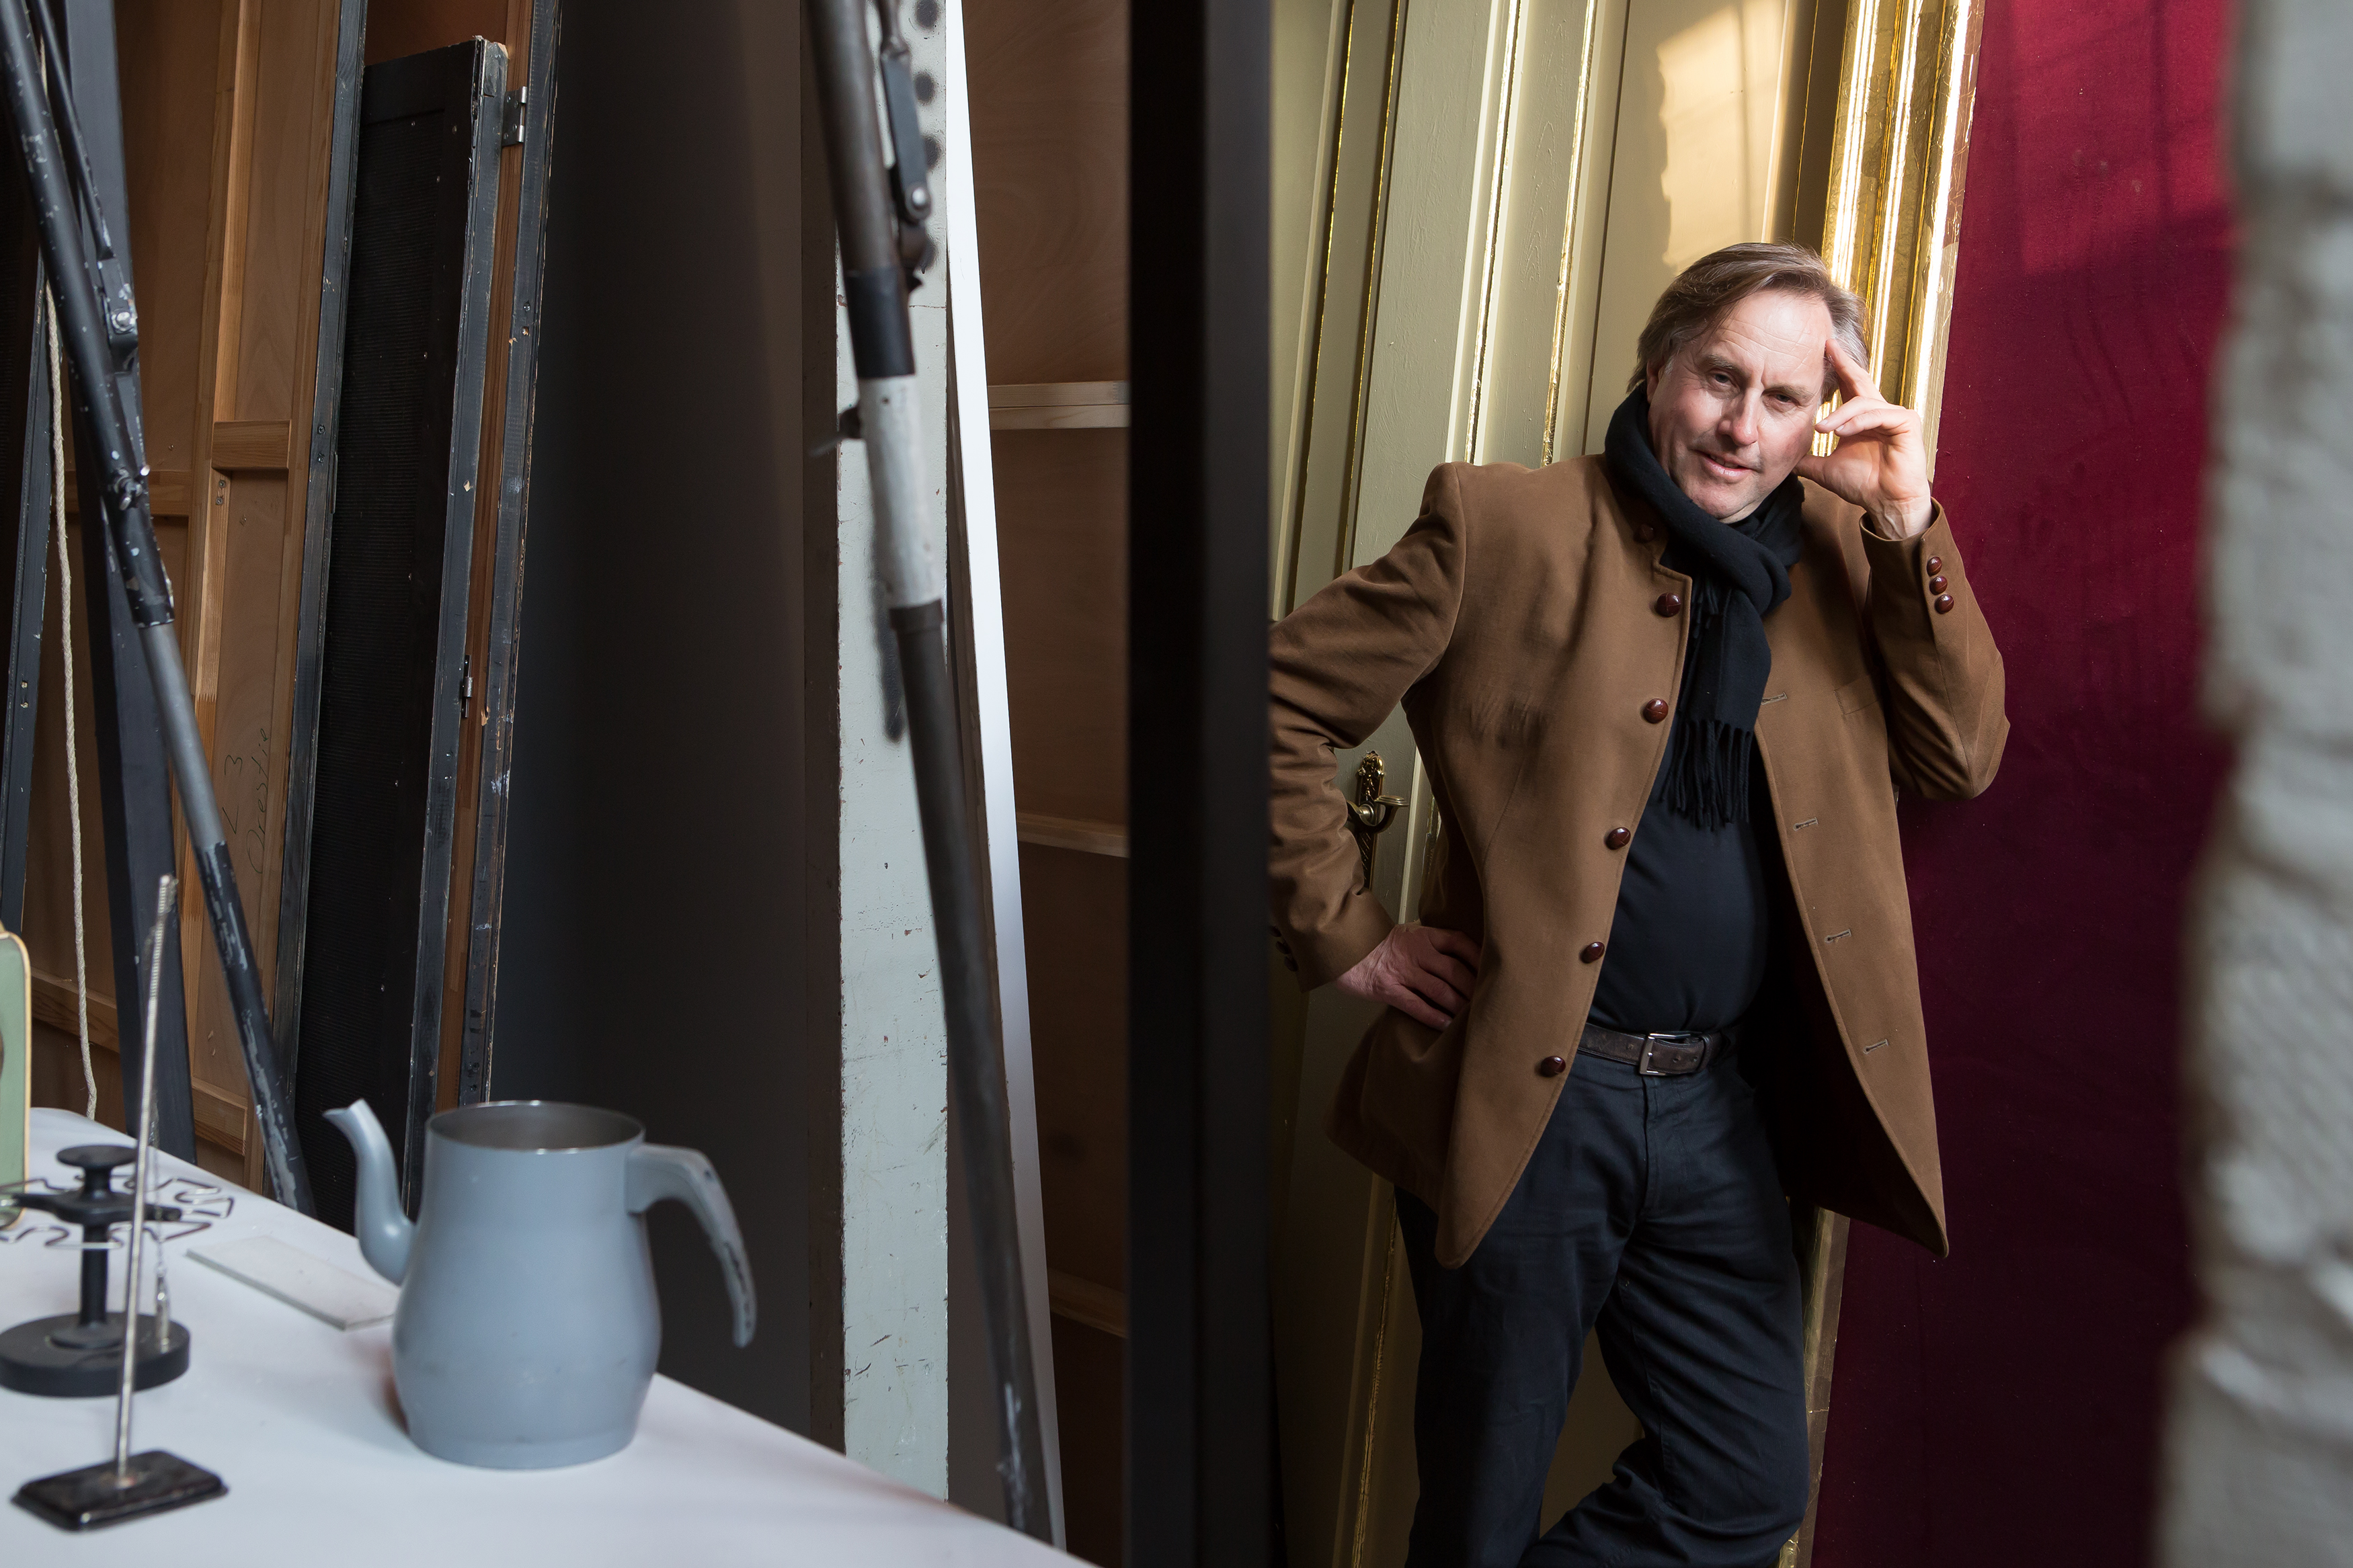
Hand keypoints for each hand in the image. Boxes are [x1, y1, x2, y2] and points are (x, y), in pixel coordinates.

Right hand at [1334, 923, 1480, 1029]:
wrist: (1342, 947)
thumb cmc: (1376, 943)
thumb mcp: (1406, 934)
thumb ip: (1429, 944)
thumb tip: (1458, 960)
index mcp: (1423, 935)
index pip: (1459, 942)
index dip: (1478, 956)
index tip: (1493, 969)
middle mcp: (1417, 952)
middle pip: (1455, 970)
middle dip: (1474, 989)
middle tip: (1488, 1002)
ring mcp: (1403, 971)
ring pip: (1439, 990)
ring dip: (1458, 1005)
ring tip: (1472, 1018)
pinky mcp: (1389, 989)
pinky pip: (1416, 1006)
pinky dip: (1434, 1017)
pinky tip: (1446, 1025)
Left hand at [1796, 337, 1932, 538]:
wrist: (1885, 504)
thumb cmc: (1863, 485)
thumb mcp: (1825, 468)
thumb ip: (1806, 459)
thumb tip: (1781, 457)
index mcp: (1863, 418)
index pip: (1850, 386)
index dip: (1838, 367)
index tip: (1823, 348)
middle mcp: (1880, 412)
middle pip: (1860, 381)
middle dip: (1843, 363)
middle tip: (1827, 345)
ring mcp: (1896, 415)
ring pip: (1863, 403)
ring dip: (1840, 415)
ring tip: (1823, 428)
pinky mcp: (1907, 423)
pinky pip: (1880, 415)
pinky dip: (1858, 422)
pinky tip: (1841, 431)